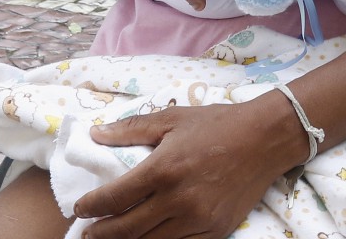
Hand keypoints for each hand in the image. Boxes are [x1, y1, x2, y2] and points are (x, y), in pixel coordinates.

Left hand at [73, 99, 301, 238]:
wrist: (265, 139)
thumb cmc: (217, 125)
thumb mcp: (172, 119)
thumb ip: (131, 128)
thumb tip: (96, 134)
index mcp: (164, 169)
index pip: (115, 198)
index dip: (91, 207)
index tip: (79, 209)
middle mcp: (178, 199)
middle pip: (126, 229)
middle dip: (101, 234)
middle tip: (88, 232)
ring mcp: (197, 219)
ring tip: (112, 238)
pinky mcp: (215, 231)